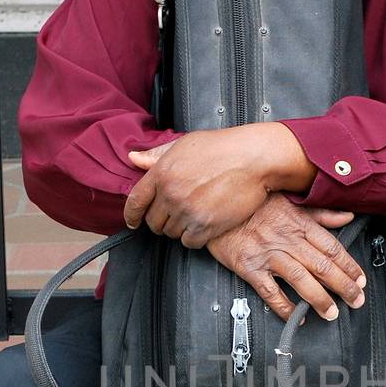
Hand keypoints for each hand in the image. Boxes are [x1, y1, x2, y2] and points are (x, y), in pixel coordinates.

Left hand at [123, 124, 314, 247]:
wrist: (254, 159)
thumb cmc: (222, 147)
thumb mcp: (185, 144)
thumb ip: (157, 155)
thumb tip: (133, 158)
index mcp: (162, 172)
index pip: (135, 201)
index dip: (132, 215)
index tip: (133, 222)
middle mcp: (171, 194)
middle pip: (154, 222)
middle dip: (162, 220)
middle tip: (177, 214)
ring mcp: (187, 211)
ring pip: (172, 233)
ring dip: (180, 228)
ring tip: (195, 214)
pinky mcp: (205, 226)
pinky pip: (189, 242)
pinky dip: (194, 237)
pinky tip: (204, 225)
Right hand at [206, 195, 364, 321]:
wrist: (217, 206)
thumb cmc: (253, 204)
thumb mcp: (289, 201)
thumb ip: (320, 212)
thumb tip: (347, 216)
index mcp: (299, 223)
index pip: (332, 247)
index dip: (350, 266)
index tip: (361, 280)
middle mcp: (287, 240)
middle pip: (322, 266)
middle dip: (343, 286)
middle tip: (356, 300)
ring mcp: (268, 254)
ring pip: (301, 280)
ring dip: (320, 299)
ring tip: (333, 313)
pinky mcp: (249, 268)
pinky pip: (270, 291)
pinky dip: (284, 306)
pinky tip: (297, 316)